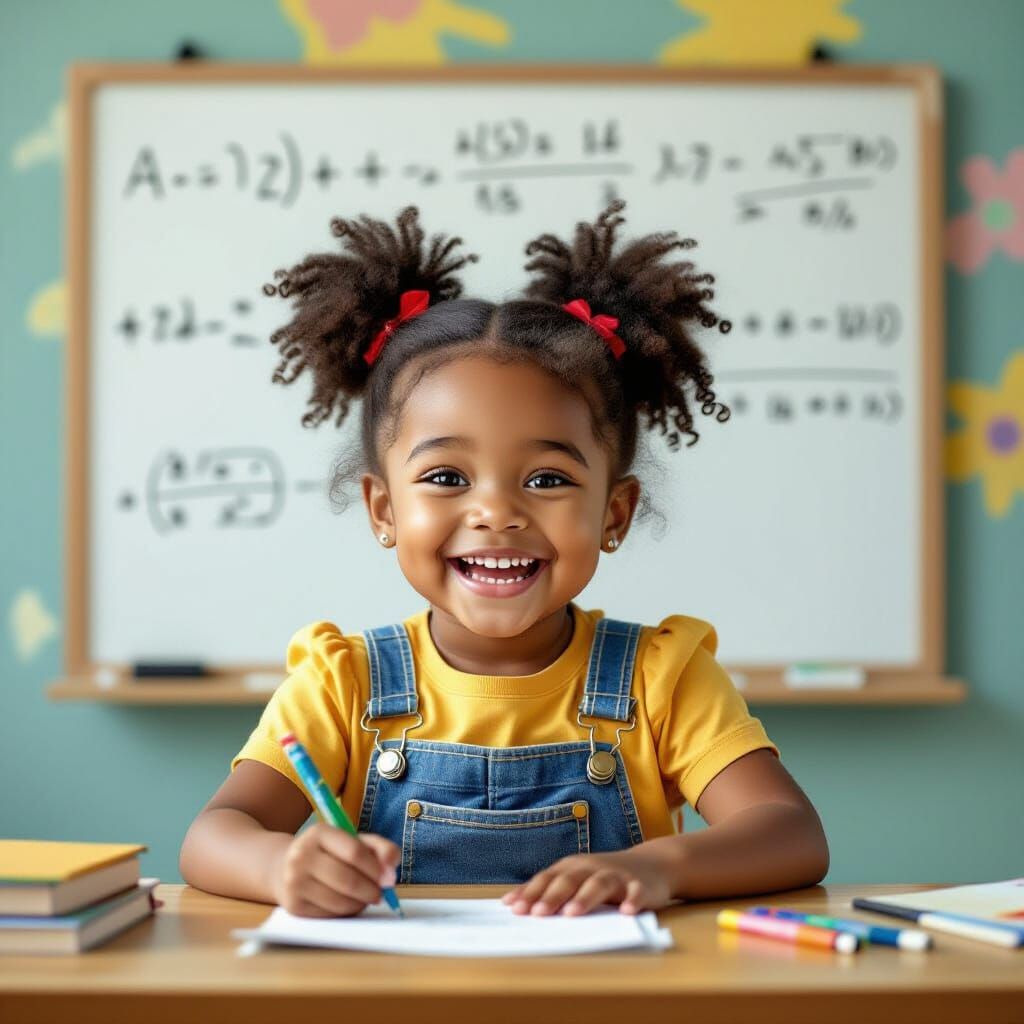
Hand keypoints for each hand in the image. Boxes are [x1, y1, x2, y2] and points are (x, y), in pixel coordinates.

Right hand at [272, 823, 399, 917]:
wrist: (285, 867)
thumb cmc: (329, 853)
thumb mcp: (353, 841)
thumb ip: (380, 848)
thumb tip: (392, 868)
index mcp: (319, 833)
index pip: (355, 852)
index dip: (376, 868)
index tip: (389, 878)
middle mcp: (302, 856)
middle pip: (348, 880)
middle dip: (371, 890)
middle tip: (380, 894)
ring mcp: (294, 882)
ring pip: (340, 901)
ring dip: (360, 903)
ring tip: (365, 898)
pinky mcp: (294, 906)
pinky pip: (330, 914)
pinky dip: (346, 912)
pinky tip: (348, 903)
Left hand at [501, 849, 673, 916]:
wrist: (651, 864)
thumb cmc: (603, 875)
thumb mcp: (576, 878)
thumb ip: (548, 890)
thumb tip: (511, 904)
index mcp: (572, 867)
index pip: (548, 879)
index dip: (531, 893)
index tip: (514, 908)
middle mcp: (591, 868)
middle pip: (569, 881)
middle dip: (552, 897)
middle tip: (537, 915)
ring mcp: (616, 875)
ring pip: (598, 884)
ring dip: (585, 898)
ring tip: (572, 914)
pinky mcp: (640, 885)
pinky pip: (636, 893)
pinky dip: (632, 901)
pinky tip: (627, 912)